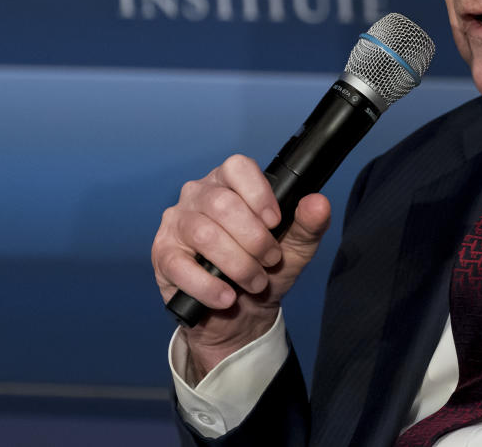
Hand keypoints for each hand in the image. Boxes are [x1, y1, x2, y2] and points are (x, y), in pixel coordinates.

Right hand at [152, 154, 331, 378]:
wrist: (241, 313)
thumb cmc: (266, 268)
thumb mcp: (296, 246)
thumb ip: (309, 223)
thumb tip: (318, 202)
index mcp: (230, 182)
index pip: (238, 167)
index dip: (259, 193)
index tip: (275, 222)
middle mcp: (199, 195)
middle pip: (222, 204)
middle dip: (254, 239)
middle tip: (270, 261)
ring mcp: (176, 223)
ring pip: (203, 233)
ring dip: (237, 263)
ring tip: (255, 282)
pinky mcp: (163, 255)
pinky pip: (180, 266)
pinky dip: (208, 286)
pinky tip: (226, 297)